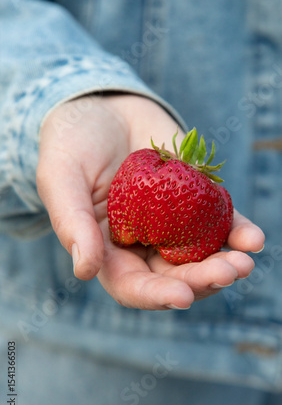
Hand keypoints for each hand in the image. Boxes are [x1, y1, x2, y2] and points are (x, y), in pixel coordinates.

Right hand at [36, 94, 264, 309]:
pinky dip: (237, 231)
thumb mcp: (61, 177)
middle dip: (201, 280)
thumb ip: (71, 222)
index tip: (182, 296)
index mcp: (107, 249)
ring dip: (224, 262)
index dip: (155, 296)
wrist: (104, 107)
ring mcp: (171, 222)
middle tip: (227, 272)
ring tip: (244, 262)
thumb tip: (85, 271)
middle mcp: (142, 243)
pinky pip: (218, 221)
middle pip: (174, 275)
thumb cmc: (73, 143)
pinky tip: (253, 238)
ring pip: (199, 255)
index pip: (132, 285)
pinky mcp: (194, 198)